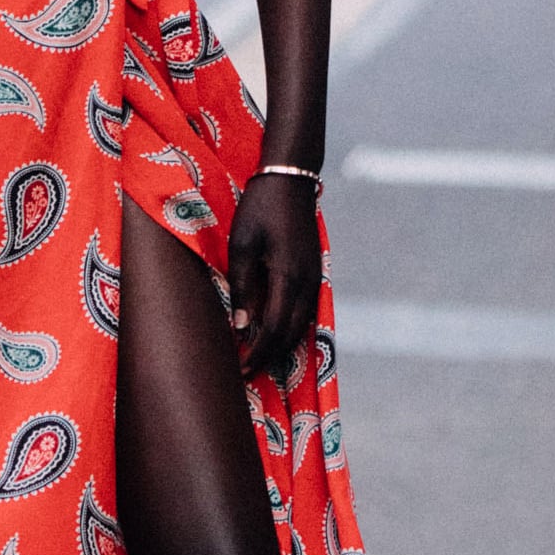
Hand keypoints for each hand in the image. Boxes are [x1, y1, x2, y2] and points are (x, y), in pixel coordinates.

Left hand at [227, 171, 321, 379]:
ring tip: (257, 361)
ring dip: (280, 346)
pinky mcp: (313, 272)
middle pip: (290, 335)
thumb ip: (243, 288)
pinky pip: (304, 312)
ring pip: (300, 326)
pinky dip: (289, 329)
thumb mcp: (242, 244)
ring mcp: (314, 278)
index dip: (258, 355)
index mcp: (288, 277)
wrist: (290, 179)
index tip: (240, 372)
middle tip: (245, 375)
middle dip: (269, 358)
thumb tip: (242, 328)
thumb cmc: (260, 208)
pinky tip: (273, 334)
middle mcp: (307, 283)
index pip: (274, 330)